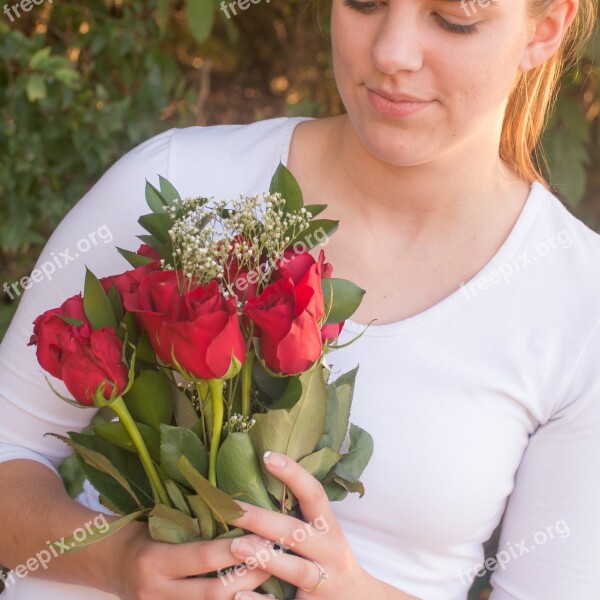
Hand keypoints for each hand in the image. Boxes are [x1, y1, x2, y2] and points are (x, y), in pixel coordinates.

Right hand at [109, 519, 270, 598]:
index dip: (235, 551)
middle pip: (213, 593)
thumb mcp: (161, 523)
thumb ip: (194, 526)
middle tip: (276, 559)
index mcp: (154, 561)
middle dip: (249, 578)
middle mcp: (156, 592)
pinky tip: (250, 596)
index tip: (264, 538)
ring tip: (273, 581)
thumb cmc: (141, 532)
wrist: (108, 562)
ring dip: (245, 597)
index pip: (203, 557)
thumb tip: (239, 514)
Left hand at [226, 451, 382, 598]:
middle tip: (231, 508)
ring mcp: (323, 581)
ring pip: (296, 569)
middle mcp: (328, 552)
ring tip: (236, 546)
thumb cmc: (330, 560)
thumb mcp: (323, 533)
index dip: (293, 473)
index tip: (267, 456)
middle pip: (296, 532)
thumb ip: (298, 514)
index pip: (313, 494)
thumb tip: (259, 480)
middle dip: (262, 519)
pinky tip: (239, 596)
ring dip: (265, 557)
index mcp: (329, 527)